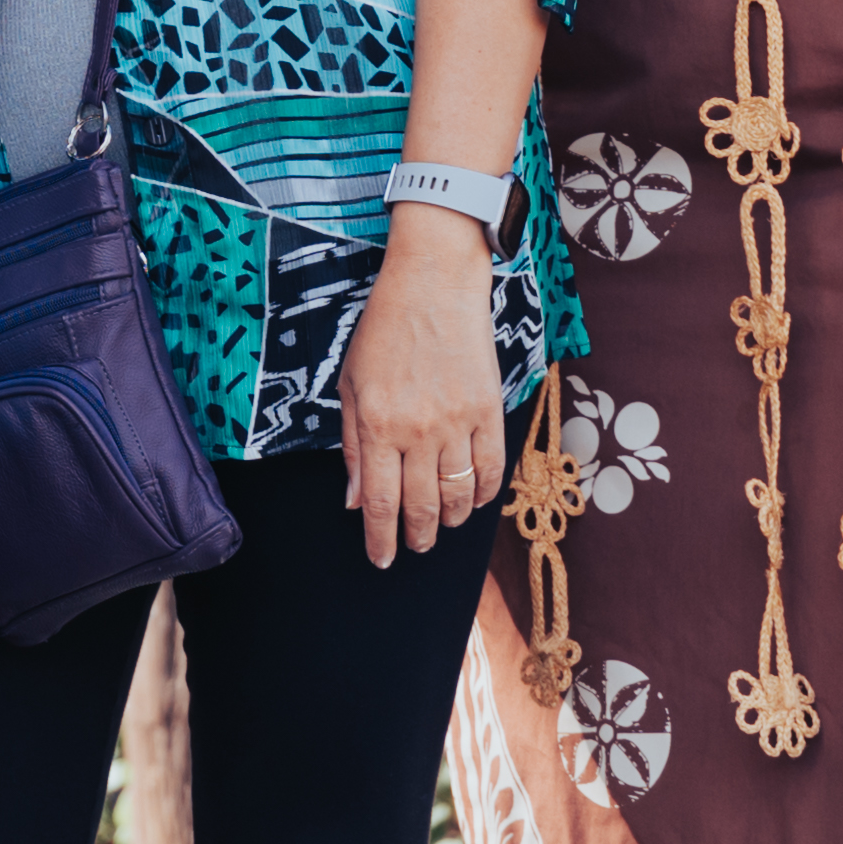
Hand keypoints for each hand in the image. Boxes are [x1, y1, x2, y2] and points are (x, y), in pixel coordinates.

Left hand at [339, 210, 505, 571]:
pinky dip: (484, 493)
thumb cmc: (383, 328)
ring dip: (451, 520)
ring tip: (443, 525)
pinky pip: (492, 468)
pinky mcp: (489, 411)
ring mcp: (458, 422)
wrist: (434, 284)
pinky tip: (474, 499)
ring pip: (459, 495)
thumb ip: (352, 444)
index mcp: (378, 425)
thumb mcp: (350, 382)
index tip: (381, 559)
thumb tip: (353, 500)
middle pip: (421, 507)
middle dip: (417, 537)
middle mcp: (418, 431)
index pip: (379, 502)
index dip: (380, 539)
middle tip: (414, 547)